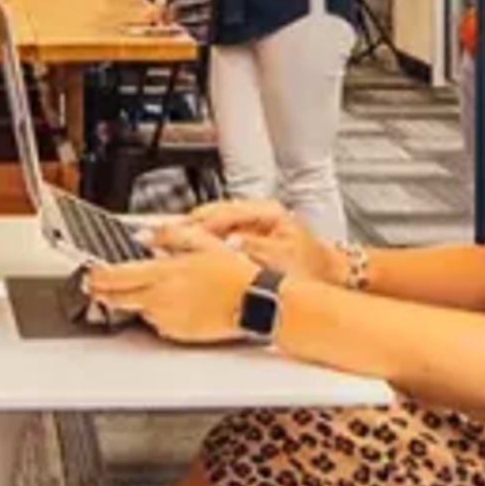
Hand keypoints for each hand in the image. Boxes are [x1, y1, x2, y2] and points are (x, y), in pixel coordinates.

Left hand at [82, 245, 257, 344]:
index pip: (118, 277)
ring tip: (149, 289)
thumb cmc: (236, 273)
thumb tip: (146, 235)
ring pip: (140, 310)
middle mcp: (161, 299)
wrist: (256, 303)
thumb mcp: (204, 241)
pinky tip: (172, 302)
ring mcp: (169, 319)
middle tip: (95, 287)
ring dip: (136, 301)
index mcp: (165, 274)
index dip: (98, 276)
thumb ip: (169, 235)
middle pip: (119, 299)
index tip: (89, 274)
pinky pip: (158, 323)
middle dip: (103, 292)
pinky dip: (157, 312)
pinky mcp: (179, 334)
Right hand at [156, 199, 345, 285]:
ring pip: (210, 223)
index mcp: (267, 211)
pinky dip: (198, 242)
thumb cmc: (309, 267)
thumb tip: (228, 243)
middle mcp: (257, 212)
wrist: (326, 274)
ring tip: (163, 242)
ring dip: (188, 234)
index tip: (177, 232)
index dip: (199, 224)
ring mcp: (250, 223)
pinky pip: (215, 234)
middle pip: (212, 213)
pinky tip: (183, 251)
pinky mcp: (245, 236)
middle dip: (185, 226)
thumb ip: (254, 248)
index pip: (224, 212)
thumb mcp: (282, 258)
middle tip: (159, 235)